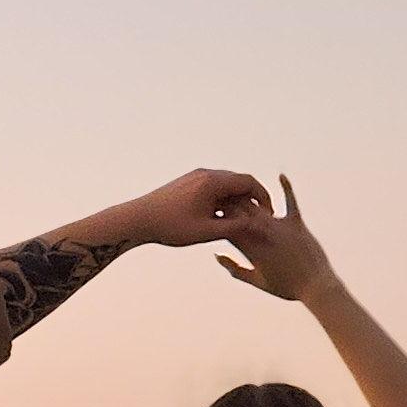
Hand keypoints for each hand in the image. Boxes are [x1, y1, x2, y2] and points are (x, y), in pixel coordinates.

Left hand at [104, 167, 273, 249]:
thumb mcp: (206, 231)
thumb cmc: (170, 226)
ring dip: (236, 200)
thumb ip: (233, 227)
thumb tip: (256, 226)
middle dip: (252, 199)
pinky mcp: (188, 183)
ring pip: (226, 186)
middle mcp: (205, 174)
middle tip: (260, 219)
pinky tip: (223, 218)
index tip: (269, 215)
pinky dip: (223, 200)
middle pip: (239, 182)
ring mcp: (196, 177)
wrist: (137, 219)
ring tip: (243, 221)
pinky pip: (213, 188)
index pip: (249, 182)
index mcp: (212, 182)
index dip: (263, 197)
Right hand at [217, 174, 336, 303]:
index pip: (226, 227)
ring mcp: (279, 227)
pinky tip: (281, 175)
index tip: (211, 207)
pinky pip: (290, 201)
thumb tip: (216, 255)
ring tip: (242, 184)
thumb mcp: (255, 280)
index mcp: (249, 249)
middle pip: (239, 211)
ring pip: (258, 203)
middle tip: (222, 190)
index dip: (218, 215)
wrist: (315, 287)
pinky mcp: (296, 223)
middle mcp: (261, 234)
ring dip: (249, 192)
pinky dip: (287, 187)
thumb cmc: (286, 287)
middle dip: (229, 199)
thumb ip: (233, 268)